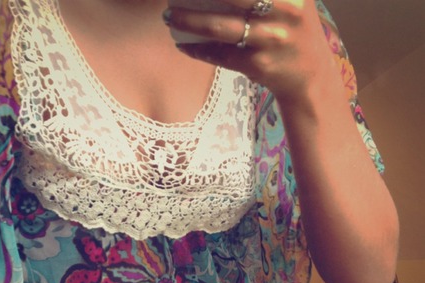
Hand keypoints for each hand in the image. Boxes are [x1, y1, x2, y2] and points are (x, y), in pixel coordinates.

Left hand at [164, 0, 338, 102]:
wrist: (310, 75)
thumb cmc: (292, 27)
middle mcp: (284, 9)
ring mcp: (270, 39)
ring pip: (220, 27)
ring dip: (189, 21)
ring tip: (170, 17)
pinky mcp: (259, 65)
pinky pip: (221, 55)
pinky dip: (199, 50)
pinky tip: (185, 45)